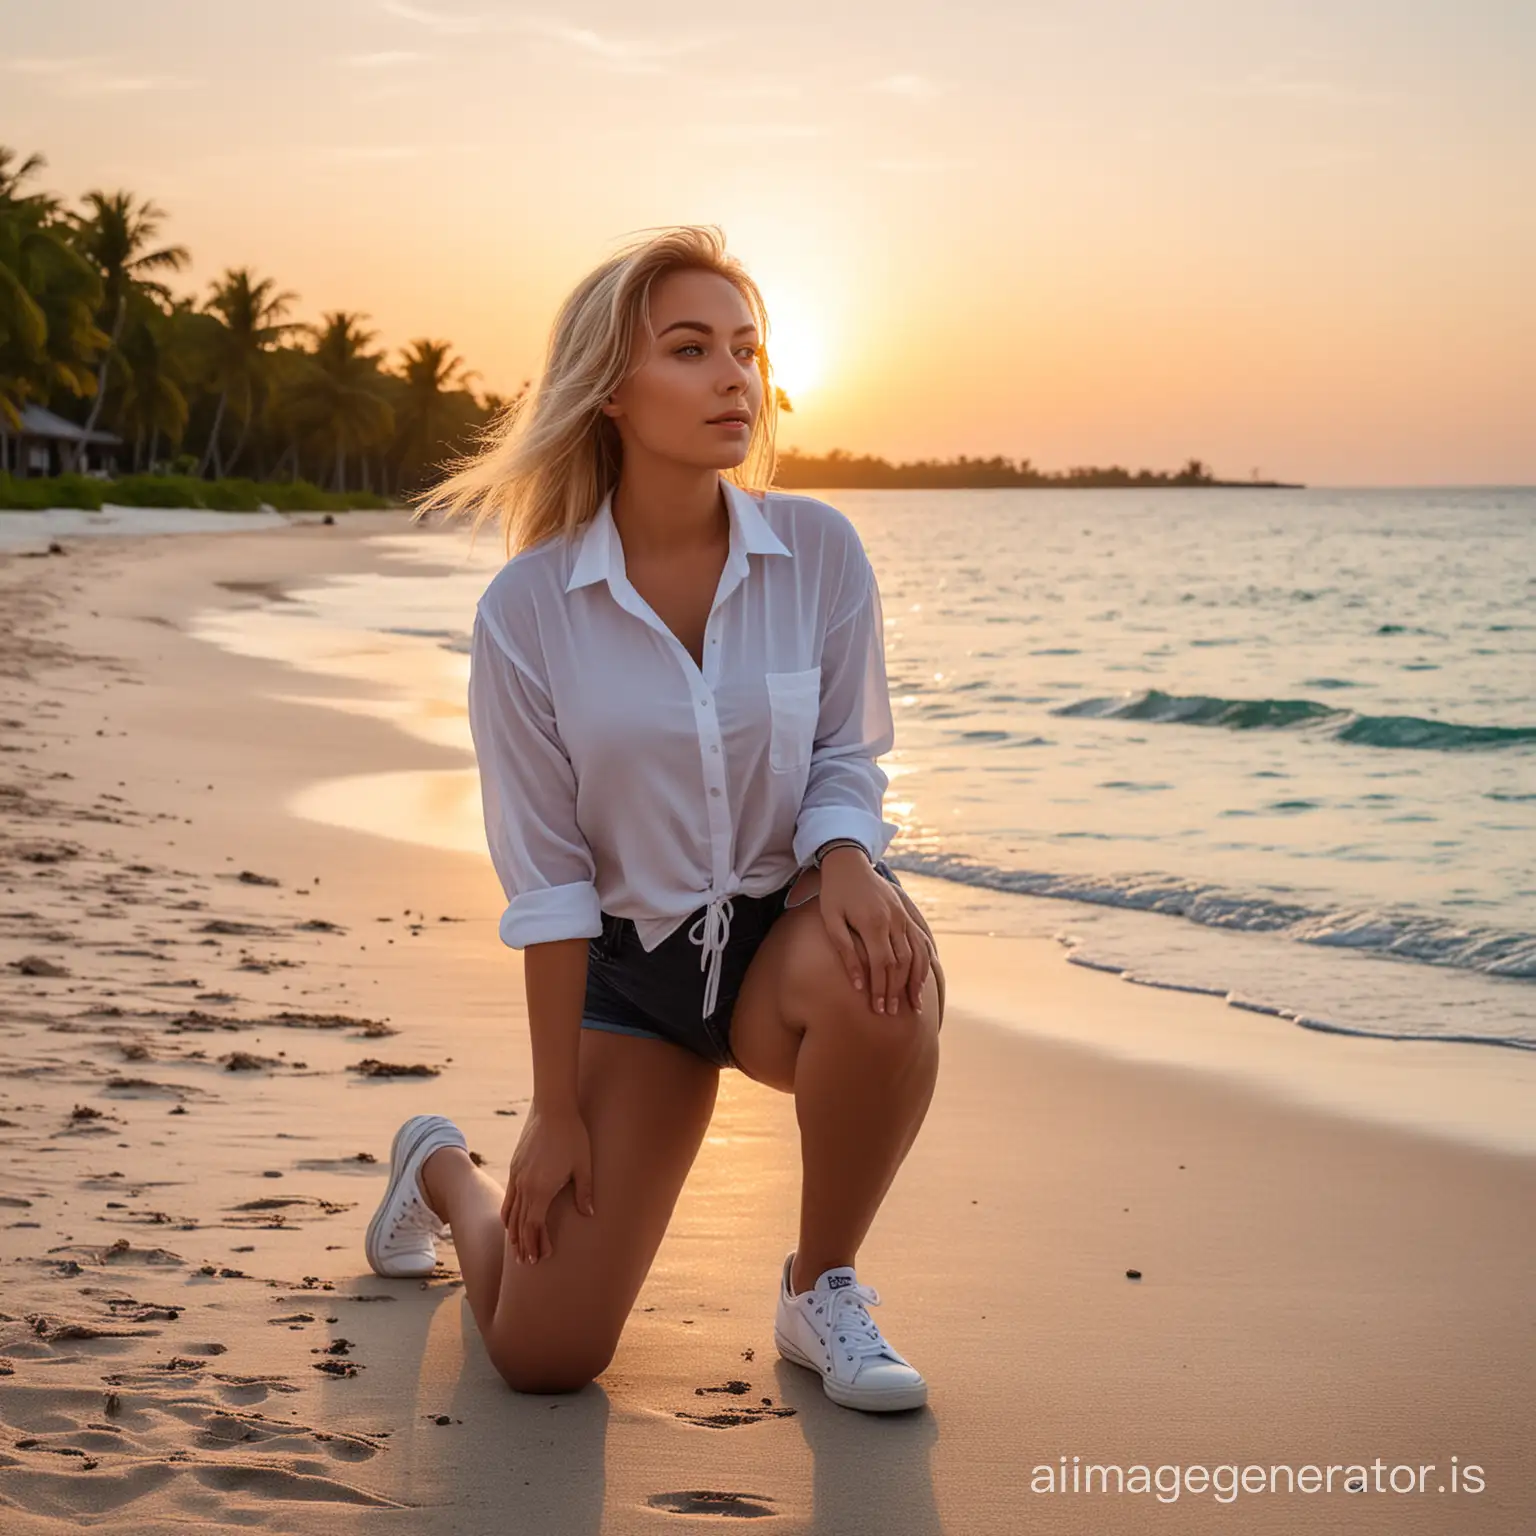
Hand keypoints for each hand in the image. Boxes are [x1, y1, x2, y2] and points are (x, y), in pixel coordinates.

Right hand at [500, 1100, 594, 1264]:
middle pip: (519, 1223)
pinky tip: (510, 1221)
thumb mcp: (583, 1165)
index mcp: (540, 1189)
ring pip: (510, 1212)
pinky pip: (508, 1197)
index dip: (537, 1243)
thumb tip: (589, 1214)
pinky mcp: (514, 1166)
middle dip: (523, 1245)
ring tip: (516, 1250)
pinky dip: (508, 1214)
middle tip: (526, 1263)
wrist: (553, 1109)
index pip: (534, 1225)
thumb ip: (584, 1192)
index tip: (541, 1258)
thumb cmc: (573, 1137)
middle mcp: (524, 1185)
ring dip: (513, 1232)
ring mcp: (516, 1175)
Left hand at [816, 848, 932, 1016]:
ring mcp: (903, 917)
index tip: (879, 1009)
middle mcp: (893, 921)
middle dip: (896, 991)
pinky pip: (921, 942)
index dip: (881, 989)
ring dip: (915, 982)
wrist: (850, 863)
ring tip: (913, 1005)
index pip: (882, 964)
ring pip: (916, 955)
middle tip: (892, 1014)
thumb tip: (858, 985)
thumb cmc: (835, 894)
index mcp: (873, 922)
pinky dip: (923, 963)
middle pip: (900, 964)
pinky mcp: (907, 914)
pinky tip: (921, 980)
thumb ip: (845, 951)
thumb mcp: (831, 921)